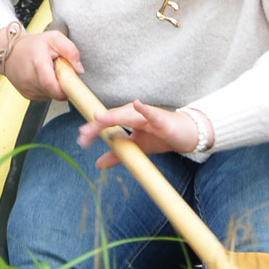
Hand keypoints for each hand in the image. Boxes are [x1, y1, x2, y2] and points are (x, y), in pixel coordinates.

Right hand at [0, 29, 83, 101]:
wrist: (11, 52)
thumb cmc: (33, 45)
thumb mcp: (54, 38)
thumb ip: (70, 50)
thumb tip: (79, 69)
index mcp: (38, 63)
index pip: (50, 83)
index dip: (63, 89)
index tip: (72, 85)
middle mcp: (30, 79)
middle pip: (53, 91)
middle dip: (62, 86)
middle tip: (61, 73)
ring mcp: (27, 89)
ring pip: (50, 96)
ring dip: (55, 88)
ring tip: (50, 73)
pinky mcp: (27, 95)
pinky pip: (44, 97)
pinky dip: (48, 90)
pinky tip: (44, 78)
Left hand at [79, 100, 201, 167]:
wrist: (186, 134)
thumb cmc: (161, 136)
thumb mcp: (137, 147)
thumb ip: (118, 154)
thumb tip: (97, 164)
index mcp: (128, 119)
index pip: (107, 123)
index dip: (93, 130)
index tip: (81, 140)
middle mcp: (135, 114)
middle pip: (113, 117)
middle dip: (98, 125)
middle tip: (83, 134)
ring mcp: (148, 116)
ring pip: (128, 114)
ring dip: (113, 116)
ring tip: (99, 118)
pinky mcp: (162, 120)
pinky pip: (152, 114)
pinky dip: (144, 110)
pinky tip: (137, 105)